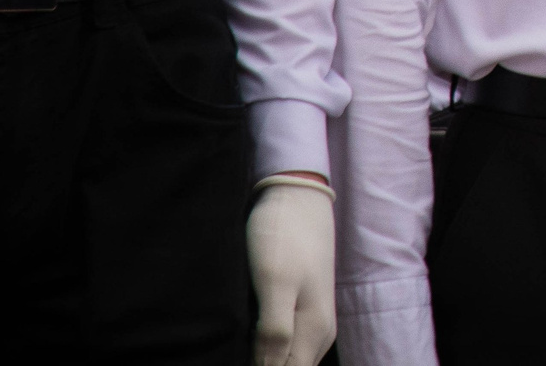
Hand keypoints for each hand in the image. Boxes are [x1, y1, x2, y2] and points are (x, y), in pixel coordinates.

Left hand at [247, 183, 335, 365]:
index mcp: (314, 333)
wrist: (298, 195)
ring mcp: (312, 322)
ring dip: (259, 357)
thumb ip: (275, 333)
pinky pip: (283, 345)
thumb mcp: (275, 282)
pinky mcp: (302, 309)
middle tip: (226, 350)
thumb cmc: (283, 235)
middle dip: (258, 364)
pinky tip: (244, 339)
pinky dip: (262, 348)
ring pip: (285, 360)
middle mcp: (319, 334)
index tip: (230, 356)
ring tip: (231, 345)